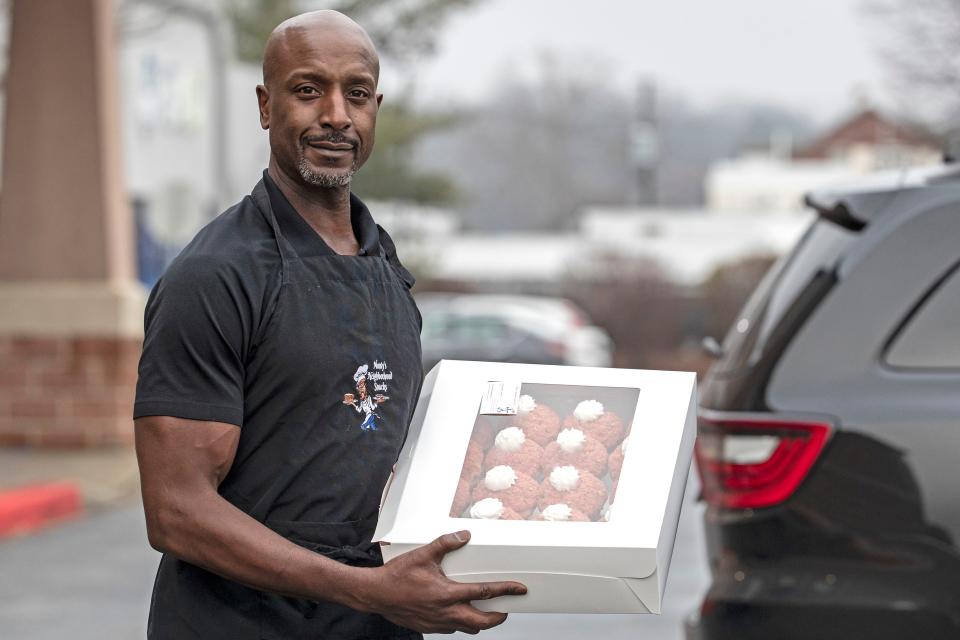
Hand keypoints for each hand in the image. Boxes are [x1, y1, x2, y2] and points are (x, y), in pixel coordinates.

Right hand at [358, 531, 525, 633]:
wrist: (376, 594)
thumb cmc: (397, 576)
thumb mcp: (423, 555)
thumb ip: (445, 544)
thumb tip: (463, 536)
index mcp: (447, 594)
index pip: (485, 593)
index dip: (505, 590)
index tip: (518, 589)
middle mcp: (446, 612)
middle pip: (482, 622)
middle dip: (498, 617)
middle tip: (505, 609)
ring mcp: (437, 623)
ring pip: (468, 629)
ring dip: (479, 622)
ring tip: (485, 612)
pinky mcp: (429, 628)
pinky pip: (451, 630)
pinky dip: (461, 623)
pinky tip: (459, 613)